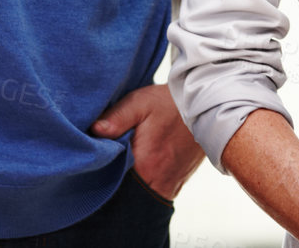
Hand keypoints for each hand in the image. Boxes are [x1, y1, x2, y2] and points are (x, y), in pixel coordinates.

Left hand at [91, 84, 204, 200]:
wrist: (206, 106)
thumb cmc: (170, 104)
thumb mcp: (140, 103)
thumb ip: (116, 118)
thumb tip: (93, 130)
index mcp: (145, 166)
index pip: (111, 182)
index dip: (99, 173)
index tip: (92, 161)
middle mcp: (157, 184)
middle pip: (124, 194)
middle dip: (112, 182)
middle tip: (107, 162)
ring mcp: (168, 188)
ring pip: (138, 196)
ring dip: (128, 184)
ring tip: (122, 164)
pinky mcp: (175, 187)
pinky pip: (152, 194)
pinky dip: (143, 184)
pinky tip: (138, 168)